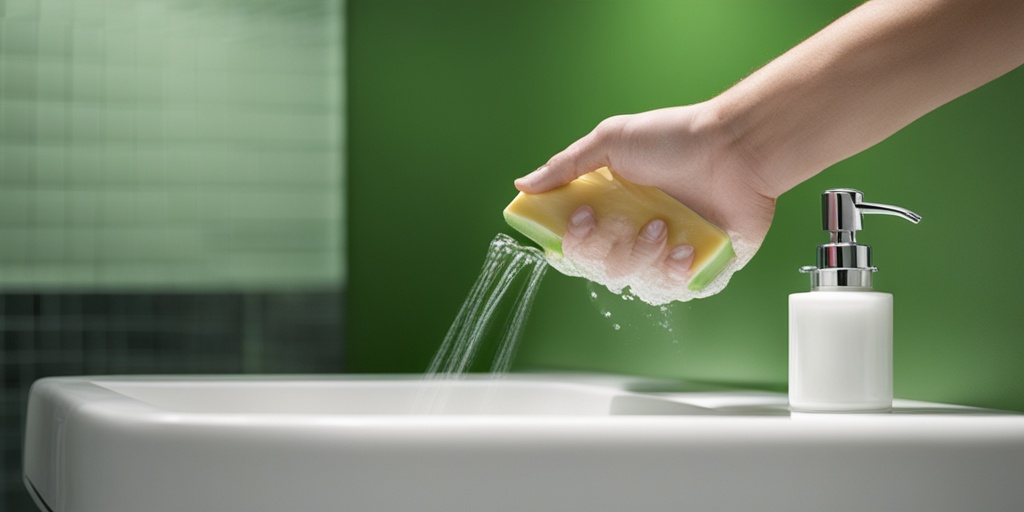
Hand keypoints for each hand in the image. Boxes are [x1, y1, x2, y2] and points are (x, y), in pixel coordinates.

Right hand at [515, 103, 776, 283]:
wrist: (735, 148)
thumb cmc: (678, 138)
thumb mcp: (613, 141)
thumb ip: (566, 166)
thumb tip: (523, 186)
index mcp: (612, 209)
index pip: (577, 245)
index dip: (575, 242)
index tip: (583, 218)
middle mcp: (636, 234)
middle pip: (602, 269)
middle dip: (612, 249)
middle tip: (632, 221)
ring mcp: (668, 253)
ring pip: (637, 283)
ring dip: (645, 257)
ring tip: (667, 226)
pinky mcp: (702, 267)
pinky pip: (677, 291)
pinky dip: (677, 272)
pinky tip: (688, 247)